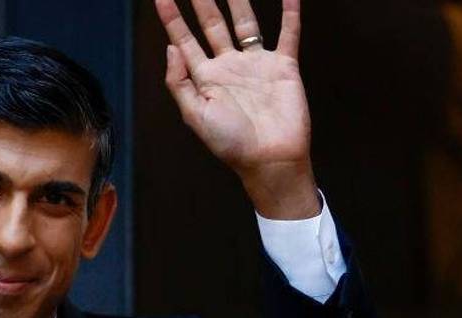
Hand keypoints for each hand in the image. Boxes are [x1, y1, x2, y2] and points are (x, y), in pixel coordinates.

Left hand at [154, 0, 319, 218]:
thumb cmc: (230, 143)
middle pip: (212, 24)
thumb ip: (179, 82)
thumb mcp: (195, 115)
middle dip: (201, 0)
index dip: (172, 18)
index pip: (185, 40)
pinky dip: (290, 13)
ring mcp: (256, 64)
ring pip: (246, 22)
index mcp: (206, 78)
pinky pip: (288, 34)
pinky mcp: (283, 66)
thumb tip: (171, 48)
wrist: (270, 158)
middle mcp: (229, 66)